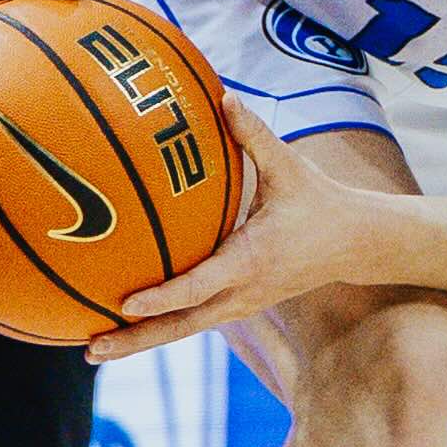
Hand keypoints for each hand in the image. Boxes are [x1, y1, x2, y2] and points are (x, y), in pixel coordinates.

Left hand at [91, 104, 375, 356]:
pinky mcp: (238, 306)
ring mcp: (240, 305)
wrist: (354, 244)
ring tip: (94, 350)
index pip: (200, 285)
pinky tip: (126, 327)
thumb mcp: (290, 166)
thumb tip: (224, 95)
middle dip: (136, 339)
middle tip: (92, 349)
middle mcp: (242, 293)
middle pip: (182, 326)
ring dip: (140, 341)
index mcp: (251, 261)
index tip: (127, 302)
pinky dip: (159, 326)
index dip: (163, 296)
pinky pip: (192, 321)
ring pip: (184, 330)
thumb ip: (254, 134)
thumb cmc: (320, 201)